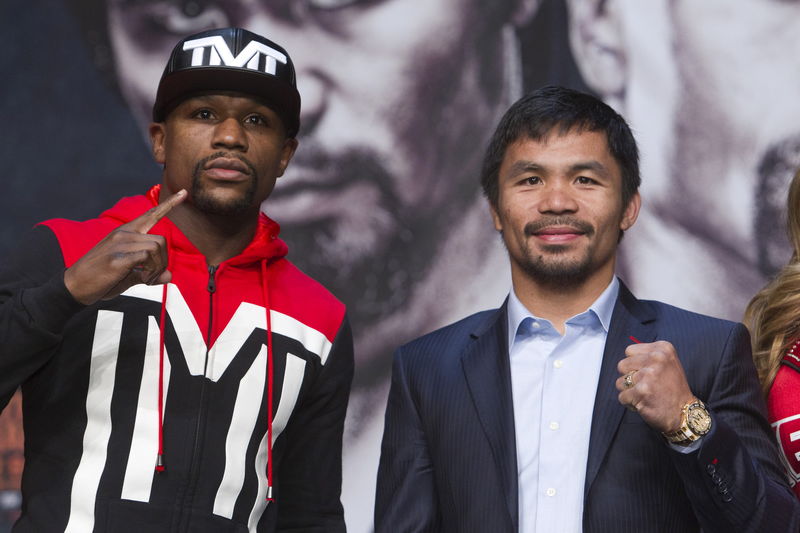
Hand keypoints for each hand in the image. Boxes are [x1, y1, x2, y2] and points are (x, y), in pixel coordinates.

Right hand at [64, 190, 186, 304]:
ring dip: (157, 268)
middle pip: (161, 241)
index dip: (169, 205)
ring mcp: (119, 244)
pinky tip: (141, 279)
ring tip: (145, 279)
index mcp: (125, 233)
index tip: (184, 193)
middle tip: (151, 277)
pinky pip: (147, 256)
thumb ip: (150, 273)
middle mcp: (123, 234)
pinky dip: (150, 271)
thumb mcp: (128, 275)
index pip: (150, 215)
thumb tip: (170, 276)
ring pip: (156, 247)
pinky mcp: (117, 257)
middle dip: (163, 262)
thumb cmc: (101, 279)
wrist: (74, 286)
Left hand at [616, 340, 694, 432]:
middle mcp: (656, 358)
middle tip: (645, 385)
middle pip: (622, 365)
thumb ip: (648, 356)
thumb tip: (627, 356)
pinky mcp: (641, 391)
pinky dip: (629, 403)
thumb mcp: (667, 363)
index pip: (630, 351)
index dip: (634, 364)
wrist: (684, 413)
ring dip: (629, 391)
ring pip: (620, 382)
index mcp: (663, 348)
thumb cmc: (673, 389)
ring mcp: (649, 375)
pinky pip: (622, 396)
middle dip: (629, 377)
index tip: (646, 372)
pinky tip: (644, 403)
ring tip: (645, 394)